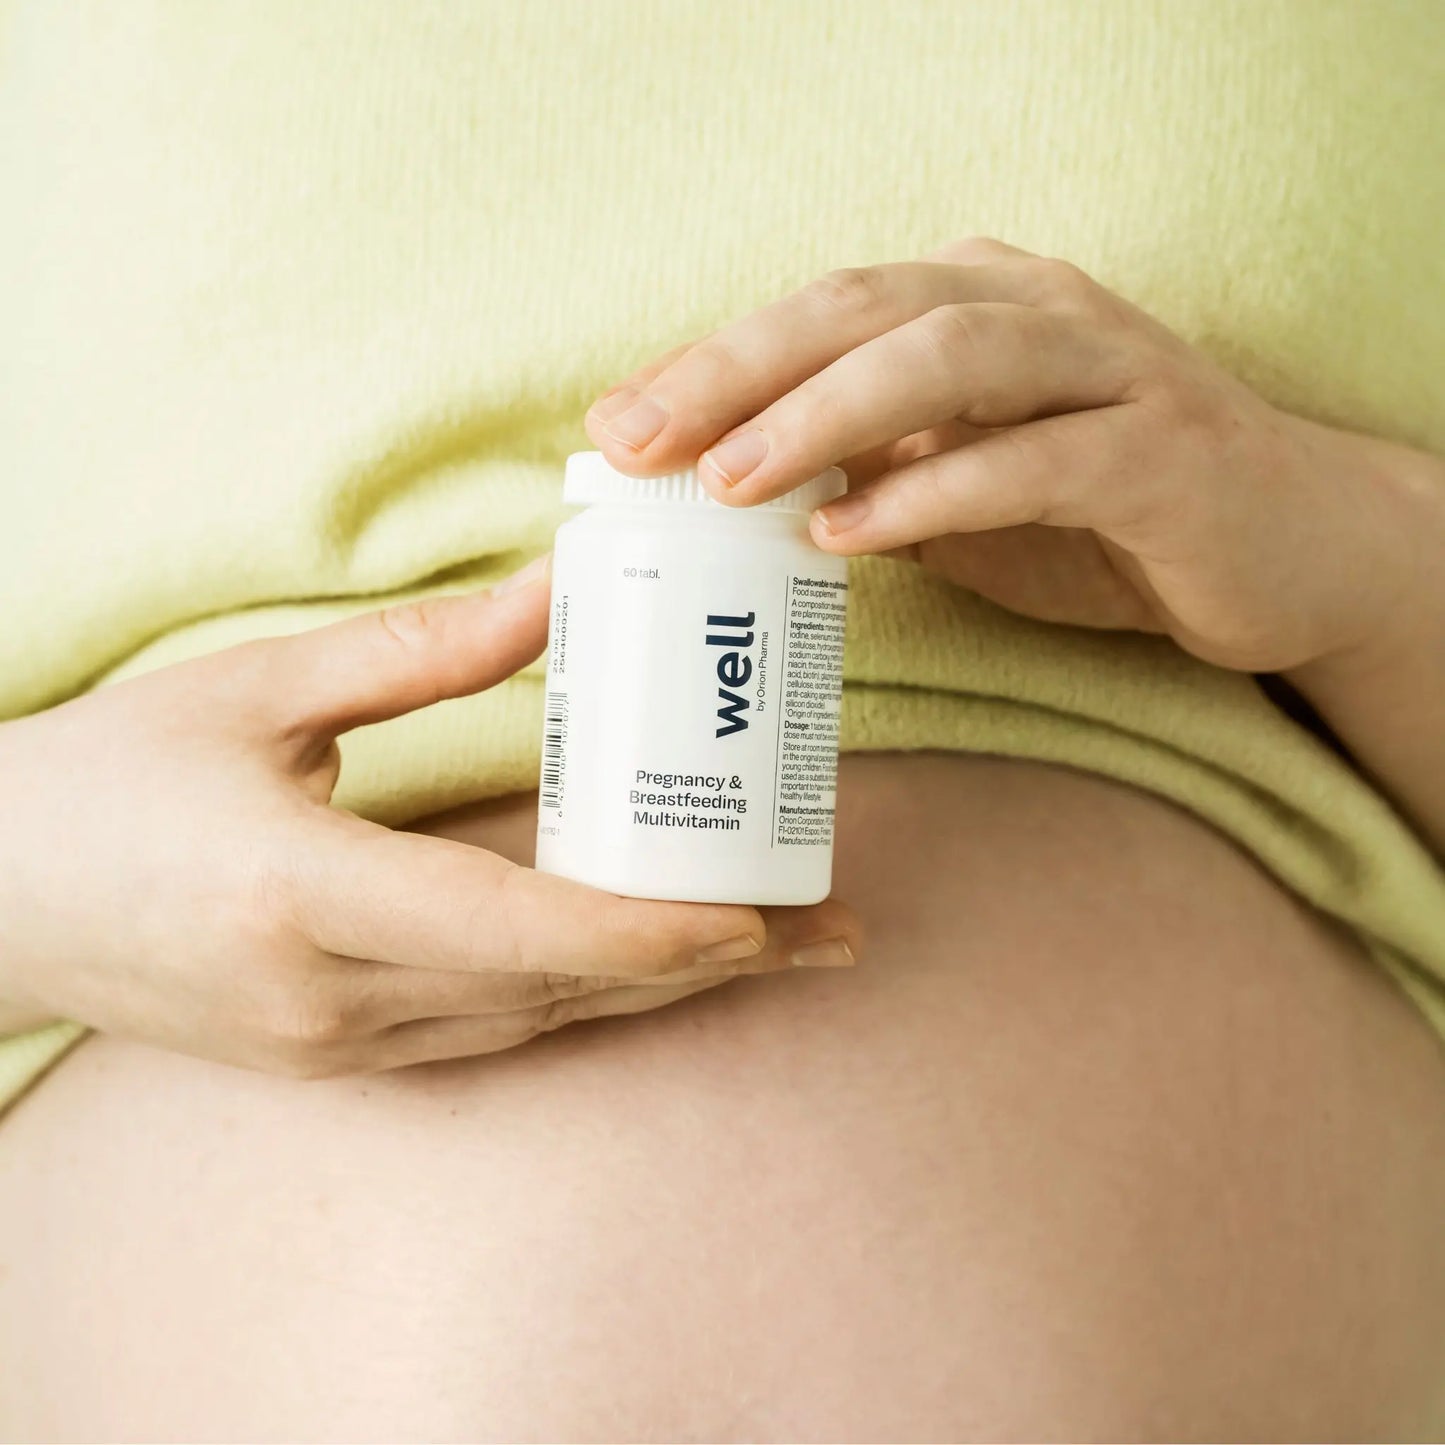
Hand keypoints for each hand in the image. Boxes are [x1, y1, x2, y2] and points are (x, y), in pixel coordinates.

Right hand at [0, 559, 858, 1075]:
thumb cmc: (109, 783)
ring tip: (771, 947)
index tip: (761, 918)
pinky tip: (650, 963)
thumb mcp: (255, 693)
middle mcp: (334, 997)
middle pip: (558, 991)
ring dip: (657, 987)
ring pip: (537, 1024)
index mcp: (304, 897)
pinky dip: (584, 997)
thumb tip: (558, 593)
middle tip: (824, 929)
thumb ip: (416, 653)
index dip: (650, 933)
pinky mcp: (338, 1056)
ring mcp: (337, 1044)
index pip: (518, 933)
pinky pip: (492, 1032)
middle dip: (700, 967)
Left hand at [585, 236, 1430, 675]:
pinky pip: (1038, 460)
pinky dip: (937, 491)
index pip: (821, 312)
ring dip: (826, 414)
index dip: (713, 361)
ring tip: (730, 479)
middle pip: (864, 308)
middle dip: (740, 370)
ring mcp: (1110, 370)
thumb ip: (872, 477)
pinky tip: (852, 531)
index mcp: (977, 306)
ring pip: (949, 359)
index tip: (615, 429)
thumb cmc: (1107, 515)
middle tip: (640, 441)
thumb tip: (736, 501)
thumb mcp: (965, 492)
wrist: (1290, 547)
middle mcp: (1038, 311)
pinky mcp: (1165, 453)